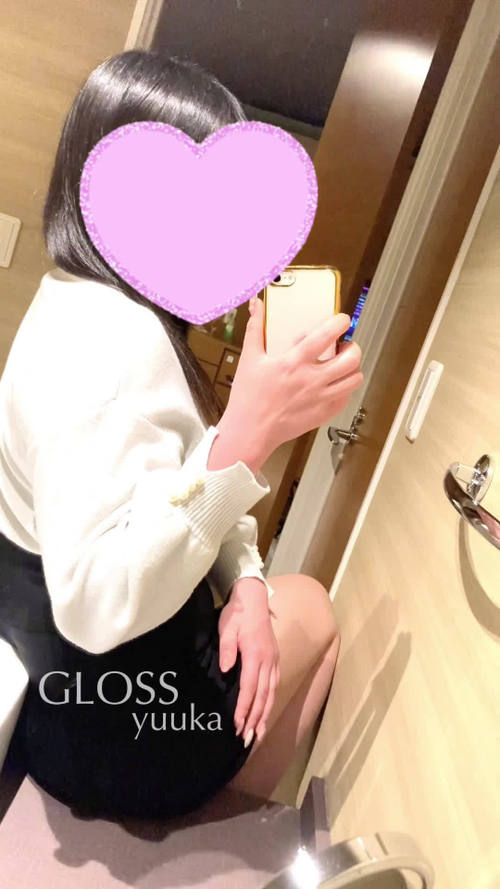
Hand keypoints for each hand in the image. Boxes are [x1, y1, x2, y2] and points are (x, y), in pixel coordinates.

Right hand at [210, 297, 362, 476]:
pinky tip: (333, 384)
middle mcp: (311, 380)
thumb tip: (256, 305)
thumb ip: (256, 328)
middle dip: (353, 347)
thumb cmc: (248, 398)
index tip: (341, 320)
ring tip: (342, 365)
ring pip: (354, 379)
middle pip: (351, 358)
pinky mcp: (323, 414)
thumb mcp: (250, 358)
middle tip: (344, 346)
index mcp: (293, 362)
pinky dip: (345, 388)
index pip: (327, 335)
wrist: (250, 432)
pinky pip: (346, 398)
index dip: (340, 322)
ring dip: (352, 368)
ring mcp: (320, 399)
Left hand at [218, 577, 279, 745]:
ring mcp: (274, 660)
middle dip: (256, 718)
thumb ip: (227, 649)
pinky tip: (266, 711)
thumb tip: (227, 670)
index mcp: (255, 654)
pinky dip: (270, 701)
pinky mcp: (275, 659)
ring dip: (265, 714)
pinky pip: (274, 685)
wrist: (253, 597)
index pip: (249, 688)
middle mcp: (268, 661)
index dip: (244, 708)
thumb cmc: (237, 613)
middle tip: (248, 739)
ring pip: (271, 693)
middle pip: (263, 695)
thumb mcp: (226, 628)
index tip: (238, 725)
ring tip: (259, 734)